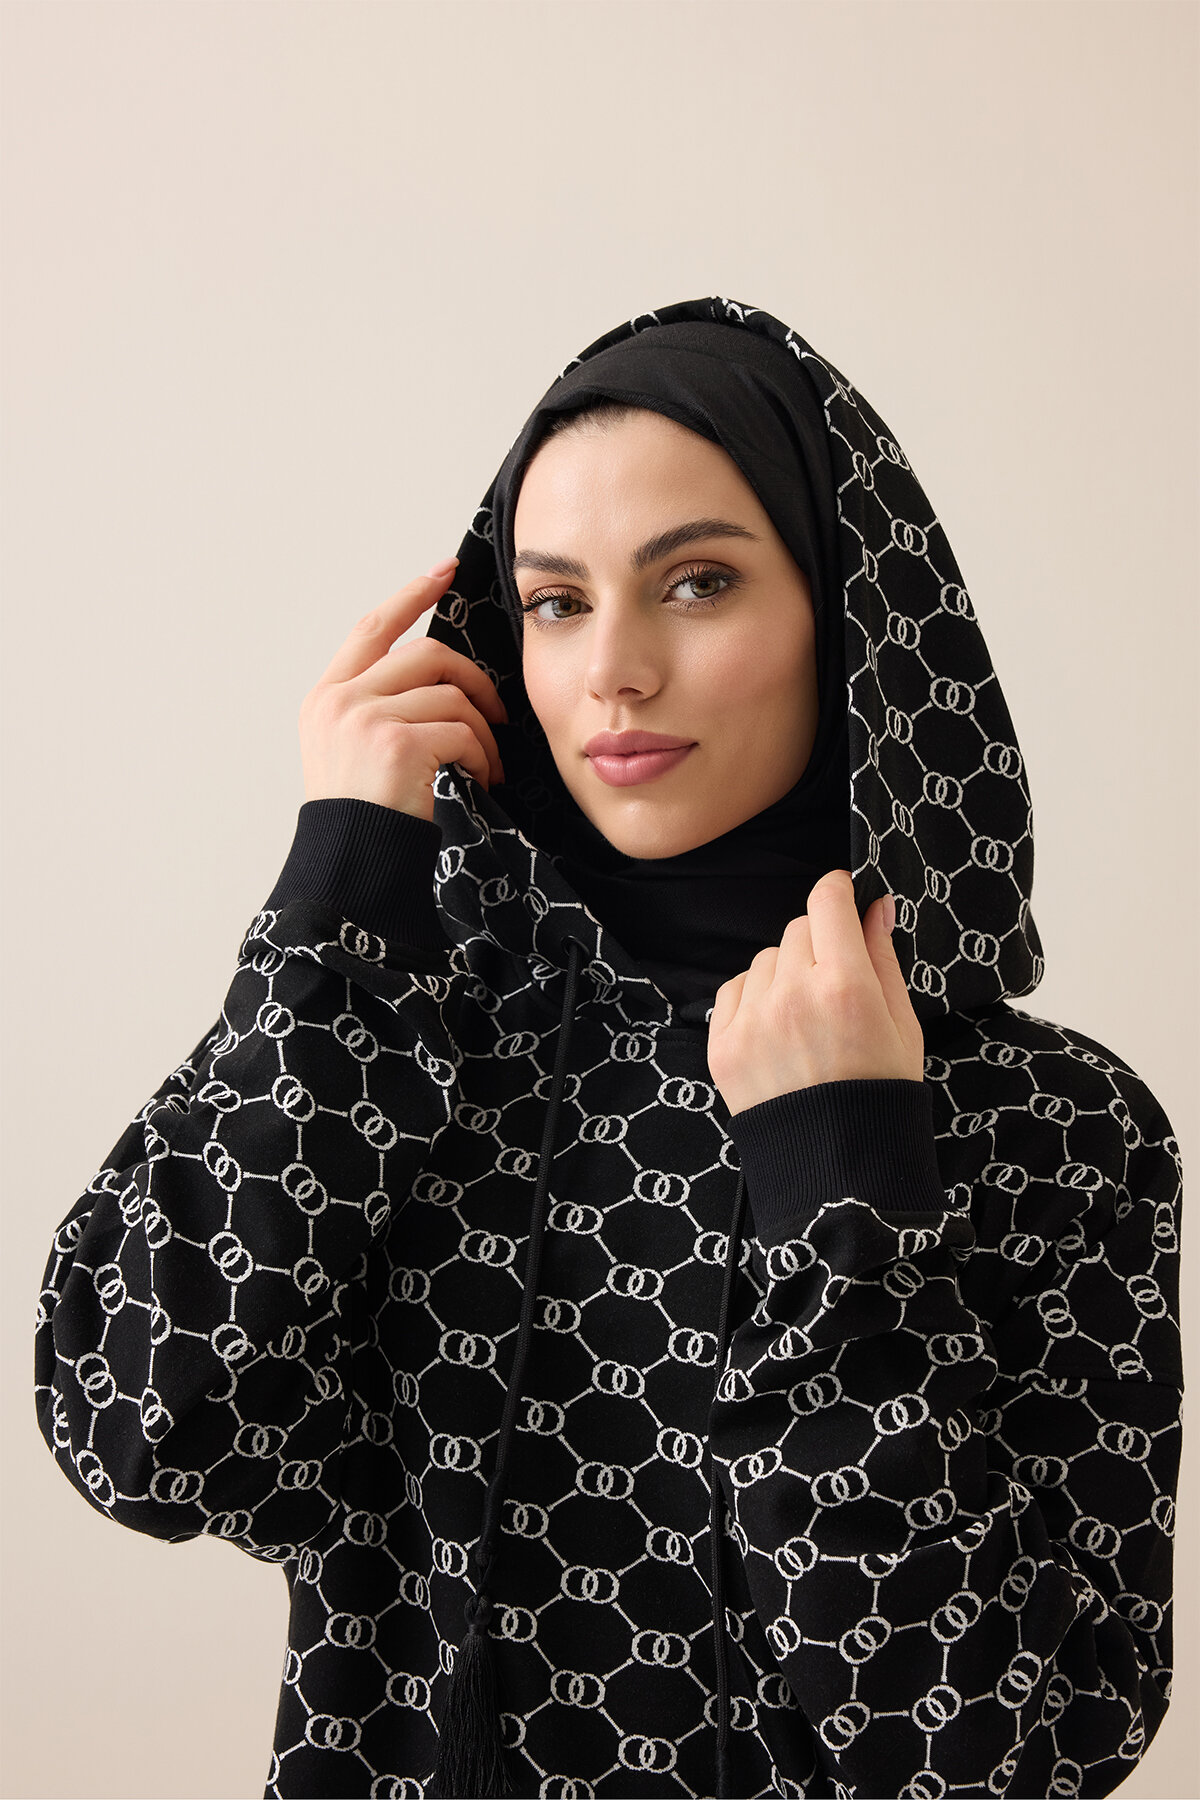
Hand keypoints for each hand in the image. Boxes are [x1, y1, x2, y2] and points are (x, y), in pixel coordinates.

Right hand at [299, 561, 507, 822]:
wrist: (348, 869)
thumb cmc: (361, 823)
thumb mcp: (350, 756)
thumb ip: (378, 710)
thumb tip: (438, 682)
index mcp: (326, 698)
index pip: (374, 627)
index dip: (412, 595)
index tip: (445, 570)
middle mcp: (341, 701)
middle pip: (427, 653)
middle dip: (474, 679)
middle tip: (496, 714)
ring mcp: (365, 719)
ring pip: (452, 695)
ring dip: (483, 732)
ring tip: (489, 765)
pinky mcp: (397, 744)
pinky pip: (463, 732)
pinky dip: (483, 757)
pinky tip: (482, 780)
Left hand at [706, 869, 924, 1115]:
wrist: (839, 1169)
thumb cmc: (880, 1095)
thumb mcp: (903, 1026)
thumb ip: (883, 958)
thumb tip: (875, 906)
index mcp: (845, 988)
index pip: (827, 903)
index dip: (837, 892)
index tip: (842, 899)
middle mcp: (792, 997)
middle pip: (797, 929)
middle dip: (819, 943)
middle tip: (834, 982)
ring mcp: (752, 1022)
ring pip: (765, 960)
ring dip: (785, 974)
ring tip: (807, 1019)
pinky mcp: (722, 1046)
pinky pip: (733, 990)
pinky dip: (754, 1000)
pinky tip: (778, 1031)